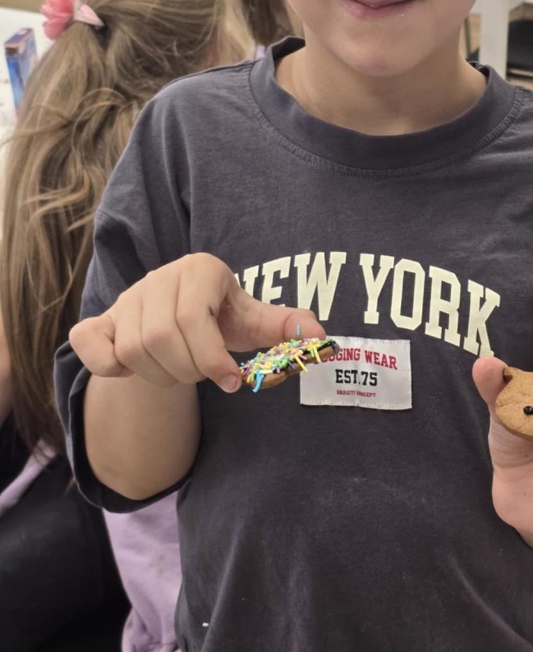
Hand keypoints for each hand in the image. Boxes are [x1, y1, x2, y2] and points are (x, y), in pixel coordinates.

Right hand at [70, 253, 325, 393]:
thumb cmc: (221, 317)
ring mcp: (125, 298)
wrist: (177, 314)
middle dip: (188, 370)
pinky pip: (92, 347)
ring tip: (180, 370)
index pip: (192, 318)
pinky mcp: (98, 321)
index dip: (211, 358)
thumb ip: (286, 326)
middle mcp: (158, 278)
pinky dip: (111, 368)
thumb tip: (321, 337)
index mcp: (199, 270)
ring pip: (131, 350)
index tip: (230, 382)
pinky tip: (135, 368)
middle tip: (204, 375)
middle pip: (159, 337)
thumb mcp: (254, 320)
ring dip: (160, 376)